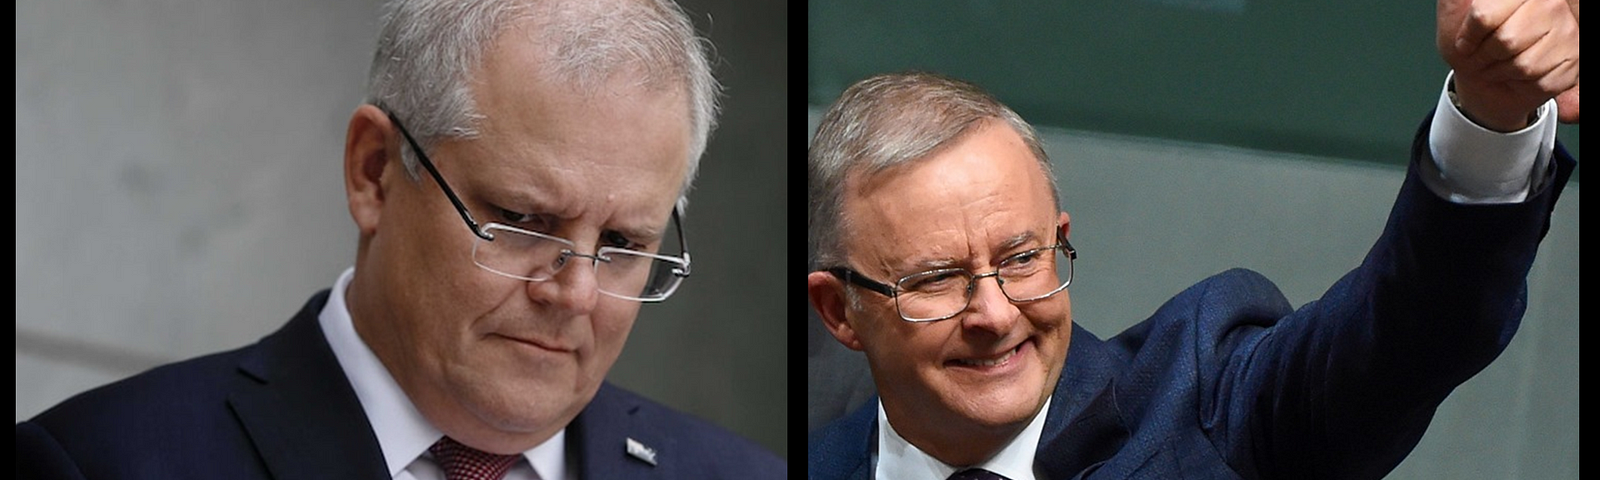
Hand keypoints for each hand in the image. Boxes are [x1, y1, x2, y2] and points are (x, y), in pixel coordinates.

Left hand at [1437, 0, 1579, 129]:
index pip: (1484, 15)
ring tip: (1498, 66)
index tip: (1465, 43)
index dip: (1468, 37)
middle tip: (1481, 58)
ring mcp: (1567, 31)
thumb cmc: (1472, 40)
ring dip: (1501, 73)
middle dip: (1484, 57)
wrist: (1485, 71)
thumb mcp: (1455, 12)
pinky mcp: (1573, 59)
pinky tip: (1518, 75)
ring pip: (1523, 65)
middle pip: (1506, 41)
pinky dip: (1520, 86)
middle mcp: (1551, 3)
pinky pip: (1539, 83)